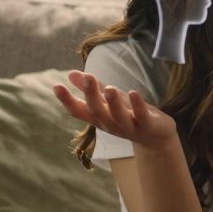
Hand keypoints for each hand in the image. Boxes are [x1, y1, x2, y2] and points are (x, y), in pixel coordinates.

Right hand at [53, 70, 176, 148]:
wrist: (156, 138)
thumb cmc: (129, 115)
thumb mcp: (109, 102)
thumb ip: (93, 89)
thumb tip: (71, 73)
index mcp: (99, 118)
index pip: (79, 111)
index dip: (67, 100)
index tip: (56, 86)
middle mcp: (110, 124)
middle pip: (97, 111)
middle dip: (91, 95)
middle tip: (87, 77)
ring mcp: (128, 126)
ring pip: (118, 116)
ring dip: (113, 102)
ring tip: (110, 88)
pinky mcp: (147, 125)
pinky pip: (141, 116)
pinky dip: (137, 105)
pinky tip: (134, 92)